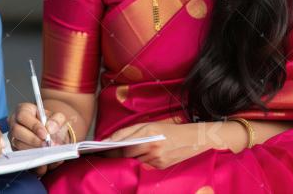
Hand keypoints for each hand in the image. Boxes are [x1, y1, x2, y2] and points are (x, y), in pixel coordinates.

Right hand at [8, 102, 70, 174]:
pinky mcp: (16, 150)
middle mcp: (14, 124)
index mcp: (23, 111)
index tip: (45, 135)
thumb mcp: (58, 117)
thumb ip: (57, 120)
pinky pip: (21, 157)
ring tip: (47, 153)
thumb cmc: (52, 122)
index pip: (23, 116)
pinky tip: (44, 162)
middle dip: (33, 140)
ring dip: (33, 150)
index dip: (33, 126)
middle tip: (46, 145)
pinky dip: (33, 160)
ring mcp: (14, 138)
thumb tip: (50, 128)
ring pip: (17, 145)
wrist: (52, 133)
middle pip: (17, 131)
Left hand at [106, 121, 236, 168]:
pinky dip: (138, 162)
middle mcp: (152, 146)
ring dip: (126, 158)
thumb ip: (131, 132)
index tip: (99, 147)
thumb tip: (112, 140)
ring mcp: (157, 158)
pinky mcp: (160, 166)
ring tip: (118, 155)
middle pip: (126, 153)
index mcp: (148, 132)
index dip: (110, 146)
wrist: (193, 139)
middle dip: (115, 153)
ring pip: (134, 160)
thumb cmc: (170, 129)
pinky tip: (136, 158)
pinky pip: (144, 165)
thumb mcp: (151, 125)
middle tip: (104, 153)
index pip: (123, 142)